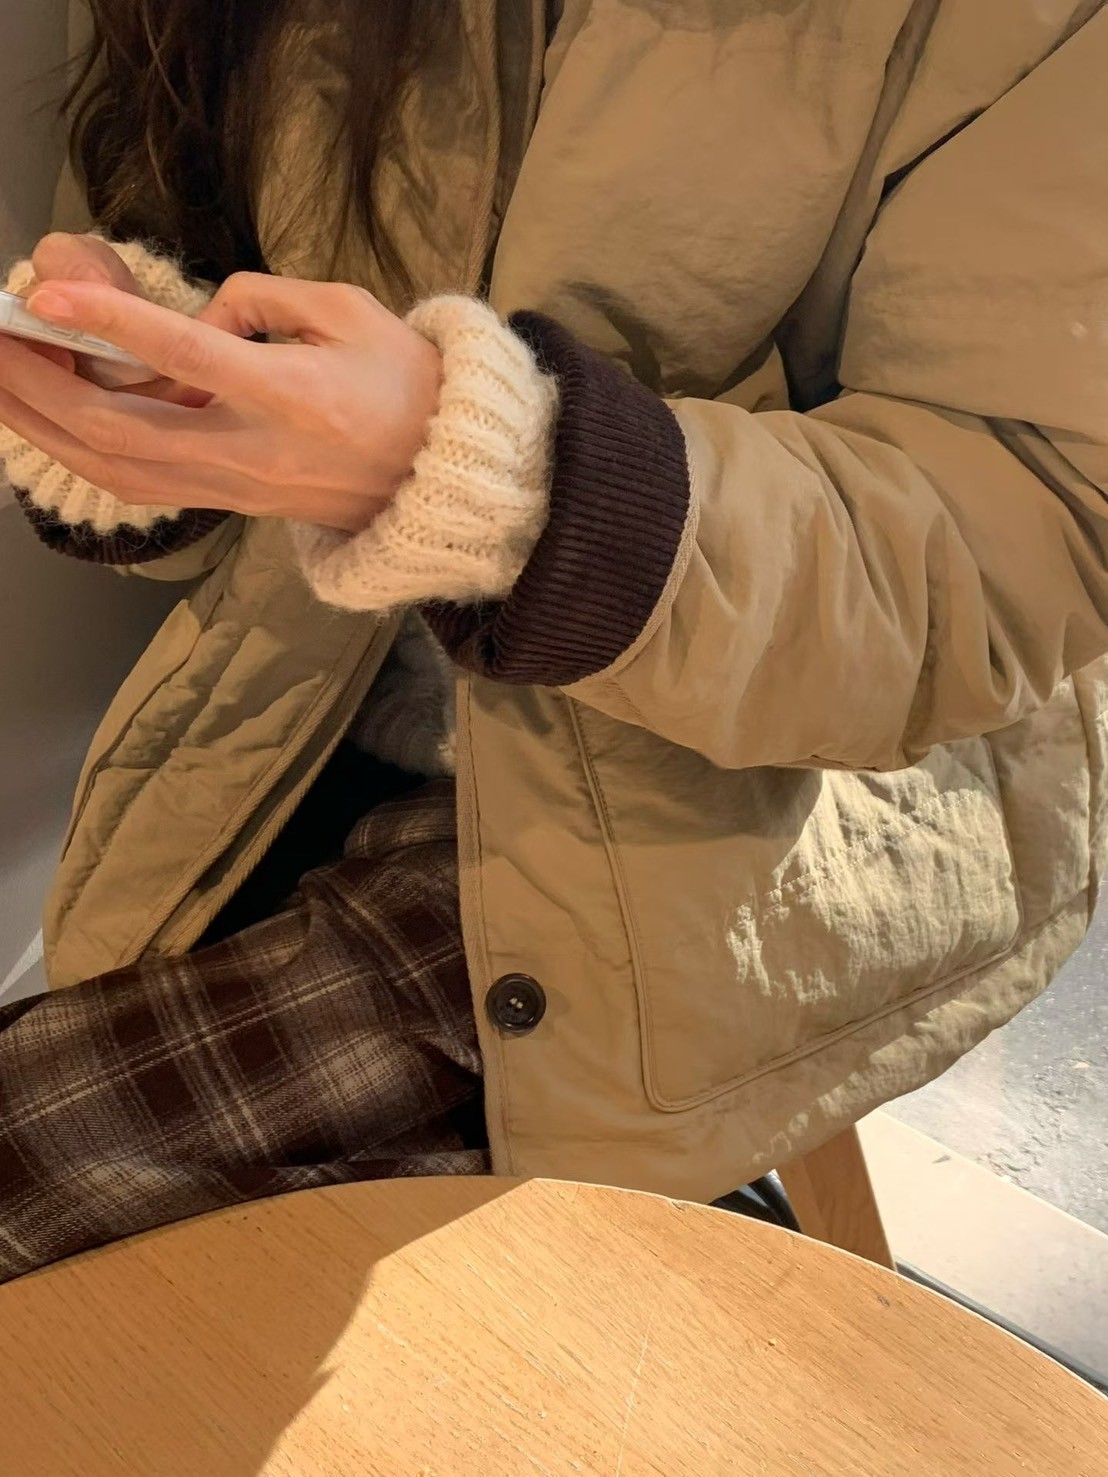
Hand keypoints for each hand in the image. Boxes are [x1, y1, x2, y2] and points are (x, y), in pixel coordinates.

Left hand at [0, 272, 443, 531]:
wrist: (441, 483)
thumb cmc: (408, 389)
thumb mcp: (354, 313)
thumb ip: (267, 298)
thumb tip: (202, 313)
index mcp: (298, 397)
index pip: (193, 358)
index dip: (115, 327)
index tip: (47, 297)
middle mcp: (257, 452)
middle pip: (125, 431)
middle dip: (41, 388)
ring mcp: (237, 486)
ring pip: (117, 469)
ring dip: (43, 426)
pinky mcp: (227, 501)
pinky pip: (137, 483)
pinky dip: (79, 450)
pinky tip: (44, 417)